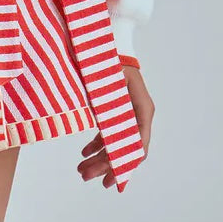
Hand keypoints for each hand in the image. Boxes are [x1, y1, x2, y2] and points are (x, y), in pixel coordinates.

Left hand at [78, 64, 153, 187]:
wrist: (108, 39)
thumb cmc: (107, 59)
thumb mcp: (106, 85)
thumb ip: (107, 110)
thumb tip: (104, 138)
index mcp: (141, 109)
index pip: (136, 146)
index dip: (123, 165)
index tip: (110, 181)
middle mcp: (138, 113)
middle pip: (124, 147)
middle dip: (105, 165)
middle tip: (85, 176)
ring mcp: (127, 111)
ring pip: (115, 142)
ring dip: (99, 157)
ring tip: (81, 169)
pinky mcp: (116, 108)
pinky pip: (108, 131)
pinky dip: (96, 143)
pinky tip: (84, 152)